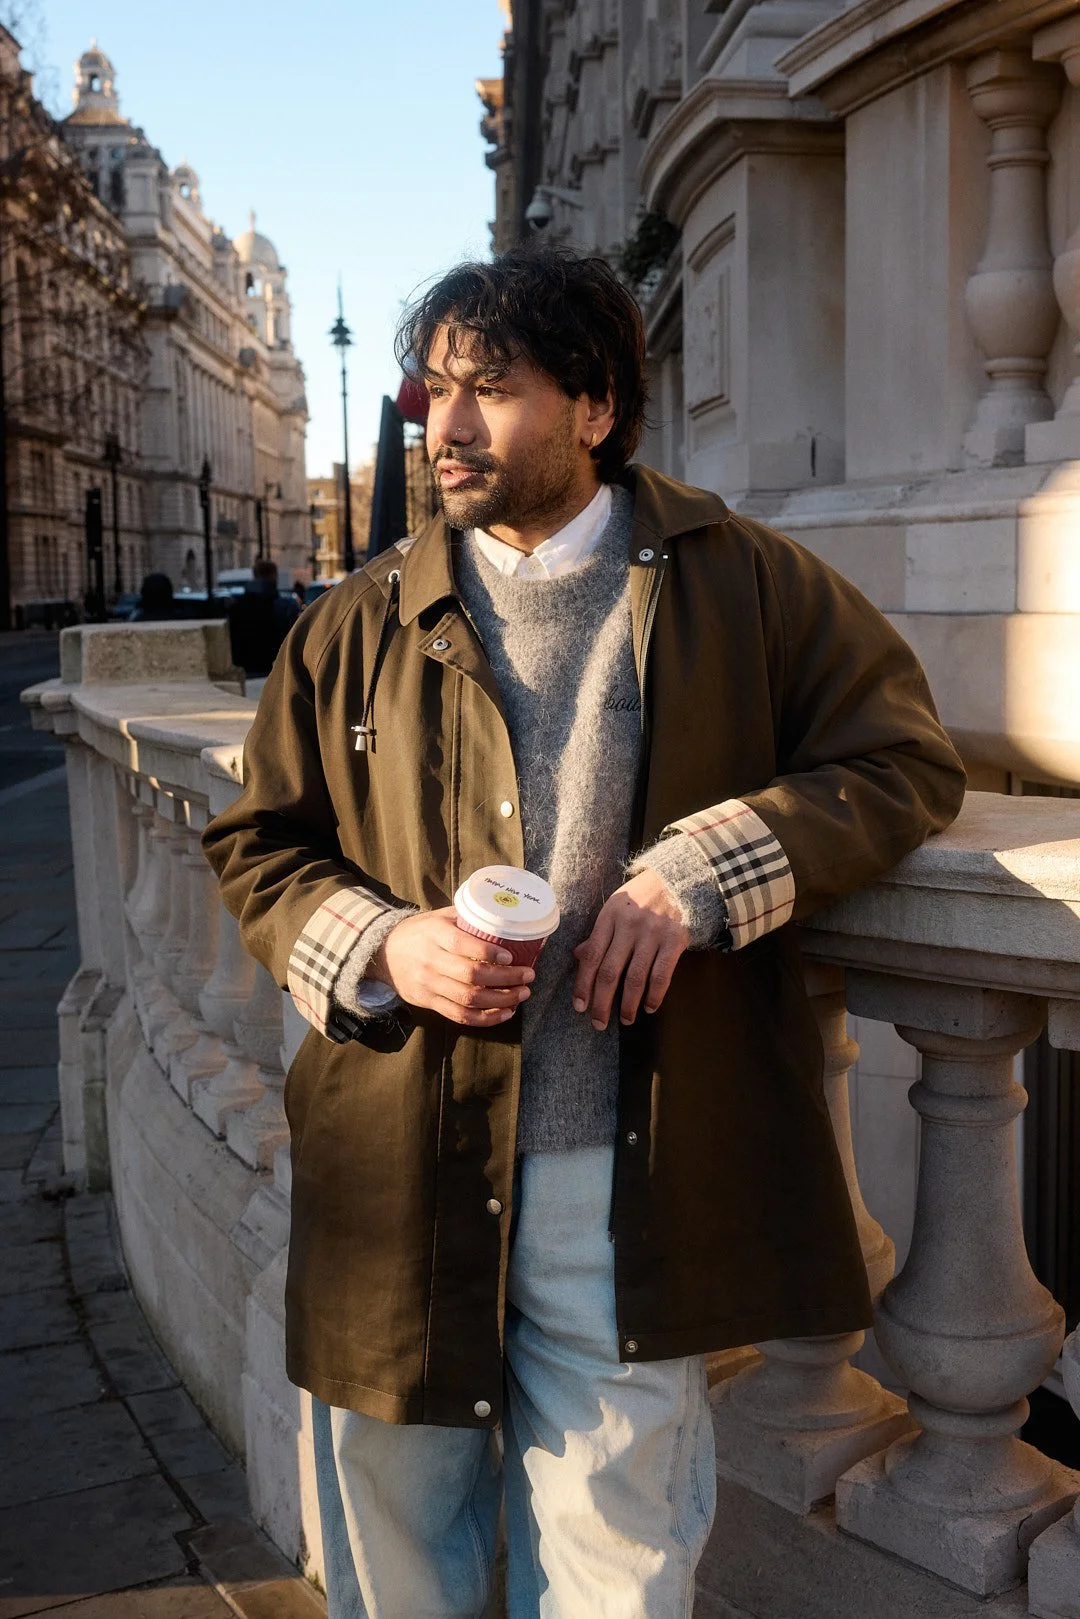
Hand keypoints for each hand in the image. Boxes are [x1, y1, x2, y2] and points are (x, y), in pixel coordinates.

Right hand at [369, 907, 533, 1026]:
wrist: (383, 953)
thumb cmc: (420, 932)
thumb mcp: (439, 917)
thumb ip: (467, 917)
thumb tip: (505, 917)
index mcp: (435, 934)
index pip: (463, 945)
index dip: (489, 953)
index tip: (511, 957)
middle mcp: (430, 960)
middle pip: (471, 975)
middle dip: (506, 979)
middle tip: (528, 976)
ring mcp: (429, 984)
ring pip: (468, 999)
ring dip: (501, 1000)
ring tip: (522, 994)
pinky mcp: (429, 1002)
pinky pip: (460, 1016)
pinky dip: (485, 1018)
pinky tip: (505, 1013)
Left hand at [572, 869, 687, 1030]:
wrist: (680, 880)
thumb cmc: (642, 897)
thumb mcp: (615, 908)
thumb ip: (599, 933)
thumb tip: (579, 956)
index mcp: (609, 916)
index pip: (592, 957)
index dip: (584, 985)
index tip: (580, 1006)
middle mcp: (629, 925)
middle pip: (610, 972)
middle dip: (602, 1002)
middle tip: (598, 1023)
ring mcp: (653, 933)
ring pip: (635, 978)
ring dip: (629, 1005)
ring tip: (625, 1020)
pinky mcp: (674, 939)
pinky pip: (662, 975)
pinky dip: (655, 995)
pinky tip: (649, 1007)